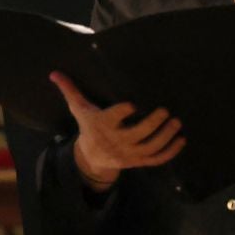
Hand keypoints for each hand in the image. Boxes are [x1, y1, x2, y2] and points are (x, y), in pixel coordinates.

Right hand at [50, 72, 183, 189]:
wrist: (92, 156)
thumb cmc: (89, 125)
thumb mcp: (78, 108)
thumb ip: (69, 90)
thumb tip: (54, 72)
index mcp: (103, 125)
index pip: (113, 118)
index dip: (122, 112)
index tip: (133, 104)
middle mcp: (117, 140)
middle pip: (137, 133)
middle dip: (153, 123)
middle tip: (165, 111)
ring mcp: (130, 153)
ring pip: (151, 146)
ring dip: (165, 136)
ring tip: (176, 123)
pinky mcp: (139, 161)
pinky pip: (157, 159)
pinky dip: (171, 151)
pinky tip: (181, 140)